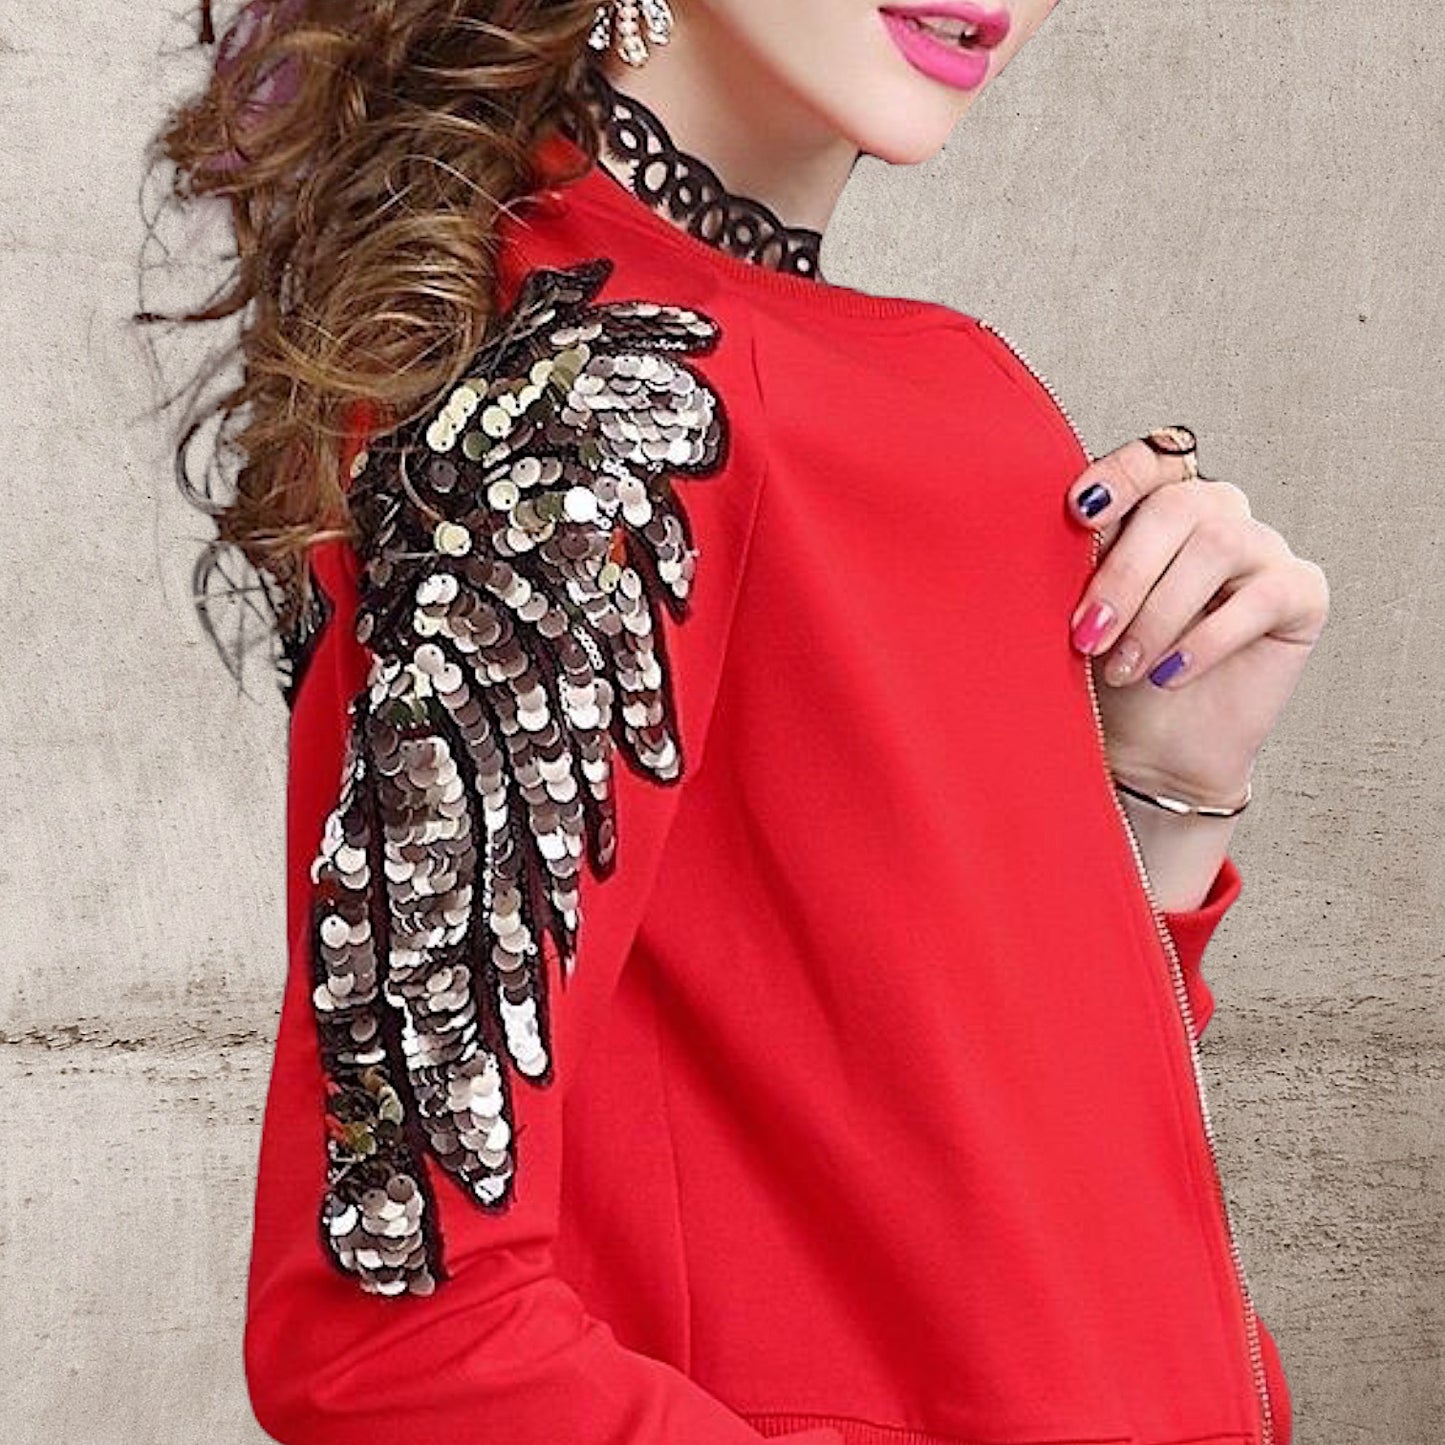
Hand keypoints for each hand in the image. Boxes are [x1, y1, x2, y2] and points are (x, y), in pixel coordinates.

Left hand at [1065, 436, 1329, 807]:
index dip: (1121, 475)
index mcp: (1159, 506)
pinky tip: (1170, 673)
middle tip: (1088, 633)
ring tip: (1124, 666)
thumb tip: (1067, 520)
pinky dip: (1207, 639)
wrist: (1149, 746)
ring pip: (1218, 544)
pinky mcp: (1301, 595)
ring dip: (1159, 613)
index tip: (1079, 512)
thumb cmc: (1112, 671)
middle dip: (1124, 574)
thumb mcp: (1081, 609)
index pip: (1153, 460)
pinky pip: (1263, 596)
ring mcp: (1263, 550)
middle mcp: (1217, 516)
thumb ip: (1082, 558)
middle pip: (1178, 506)